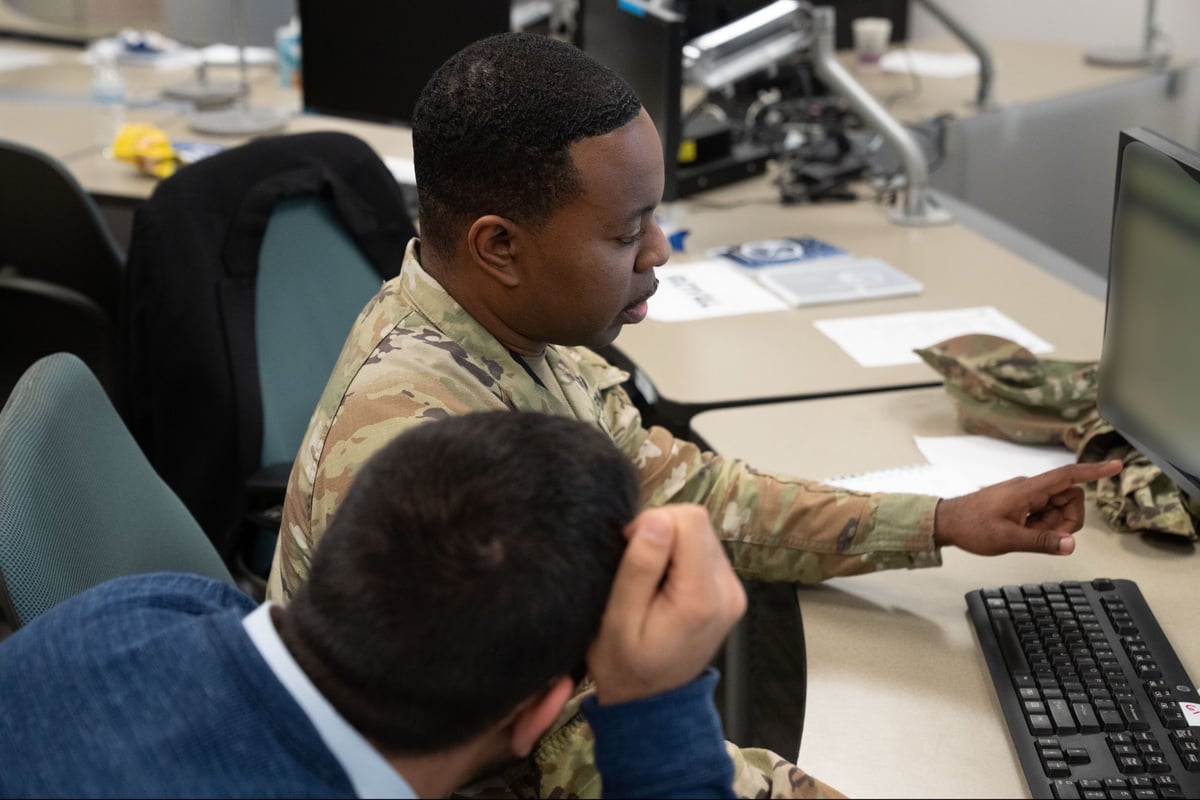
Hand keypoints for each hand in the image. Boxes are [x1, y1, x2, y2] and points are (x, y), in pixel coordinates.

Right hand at [587, 504, 746, 705]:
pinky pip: (705, 549)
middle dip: (661, 532)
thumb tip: (656, 519)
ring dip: (671, 544)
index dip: (653, 523)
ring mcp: (734, 589)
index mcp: (701, 596)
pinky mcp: (730, 590)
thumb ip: (640, 568)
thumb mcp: (618, 619)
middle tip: (636, 568)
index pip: (689, 520)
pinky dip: (681, 555)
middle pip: (697, 523)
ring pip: (702, 533)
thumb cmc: (624, 664)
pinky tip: (664, 583)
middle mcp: (728, 588)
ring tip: (650, 579)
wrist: (652, 702)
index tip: (630, 551)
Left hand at [934, 459, 1122, 555]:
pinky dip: (1041, 527)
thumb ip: (1041, 542)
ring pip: (1057, 509)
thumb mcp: (1008, 539)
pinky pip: (1044, 514)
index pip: (1068, 476)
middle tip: (1043, 537)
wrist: (946, 522)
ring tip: (1026, 536)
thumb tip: (1071, 544)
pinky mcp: (1021, 504)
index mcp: (1028, 490)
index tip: (1116, 466)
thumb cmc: (972, 526)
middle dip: (1065, 521)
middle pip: (1069, 499)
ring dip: (1051, 526)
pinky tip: (1022, 534)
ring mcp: (1025, 496)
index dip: (1093, 471)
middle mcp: (1030, 489)